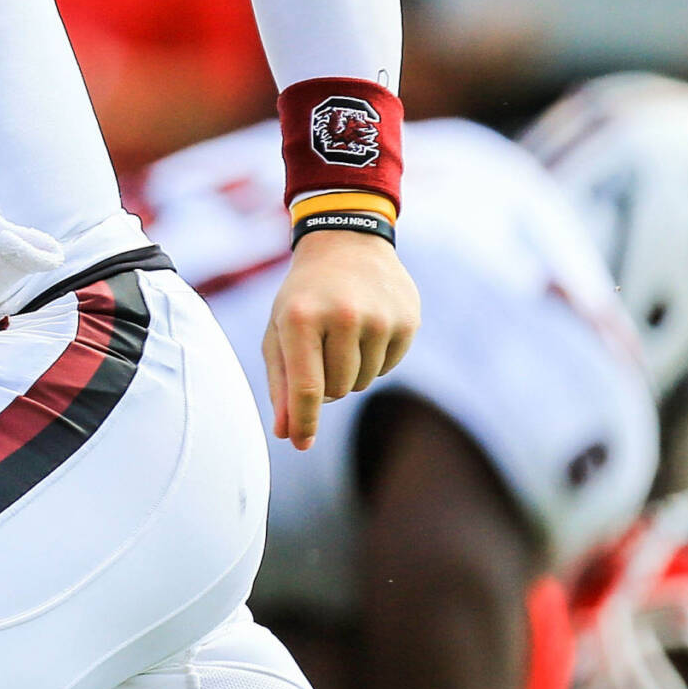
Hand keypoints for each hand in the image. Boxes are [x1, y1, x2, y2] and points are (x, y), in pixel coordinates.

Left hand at [260, 229, 418, 449]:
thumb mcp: (279, 330)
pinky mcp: (408, 320)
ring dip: (349, 372)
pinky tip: (365, 329)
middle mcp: (343, 317)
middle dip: (324, 383)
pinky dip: (373, 359)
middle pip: (336, 391)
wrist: (345, 243)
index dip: (304, 422)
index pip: (307, 388)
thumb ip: (280, 383)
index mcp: (302, 319)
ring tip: (340, 335)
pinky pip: (387, 367)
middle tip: (319, 350)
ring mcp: (380, 318)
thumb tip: (286, 434)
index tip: (300, 445)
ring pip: (362, 382)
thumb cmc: (303, 295)